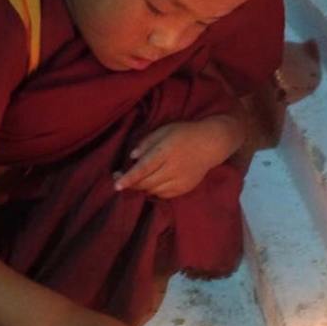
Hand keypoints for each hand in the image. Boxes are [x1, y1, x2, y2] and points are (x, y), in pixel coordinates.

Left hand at [114, 117, 242, 198]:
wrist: (210, 144)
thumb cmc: (184, 134)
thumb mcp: (164, 131)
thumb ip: (146, 143)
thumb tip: (132, 157)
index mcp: (166, 151)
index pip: (144, 168)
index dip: (129, 178)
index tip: (116, 184)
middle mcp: (173, 168)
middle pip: (146, 183)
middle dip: (131, 183)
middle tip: (120, 178)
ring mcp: (180, 180)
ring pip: (153, 190)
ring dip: (143, 186)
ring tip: (140, 176)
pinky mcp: (184, 188)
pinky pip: (163, 194)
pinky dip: (155, 190)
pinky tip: (155, 180)